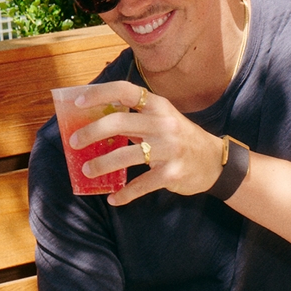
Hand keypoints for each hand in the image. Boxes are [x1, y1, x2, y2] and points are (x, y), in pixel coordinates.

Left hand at [66, 81, 225, 205]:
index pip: (126, 91)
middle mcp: (164, 123)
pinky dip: (125, 194)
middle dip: (91, 133)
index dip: (100, 94)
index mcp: (158, 106)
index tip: (79, 103)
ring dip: (101, 164)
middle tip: (74, 143)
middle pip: (119, 122)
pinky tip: (113, 198)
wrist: (215, 161)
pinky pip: (141, 185)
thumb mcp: (163, 120)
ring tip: (87, 170)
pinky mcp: (172, 173)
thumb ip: (135, 119)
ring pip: (125, 155)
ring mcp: (169, 149)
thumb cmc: (181, 138)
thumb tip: (96, 122)